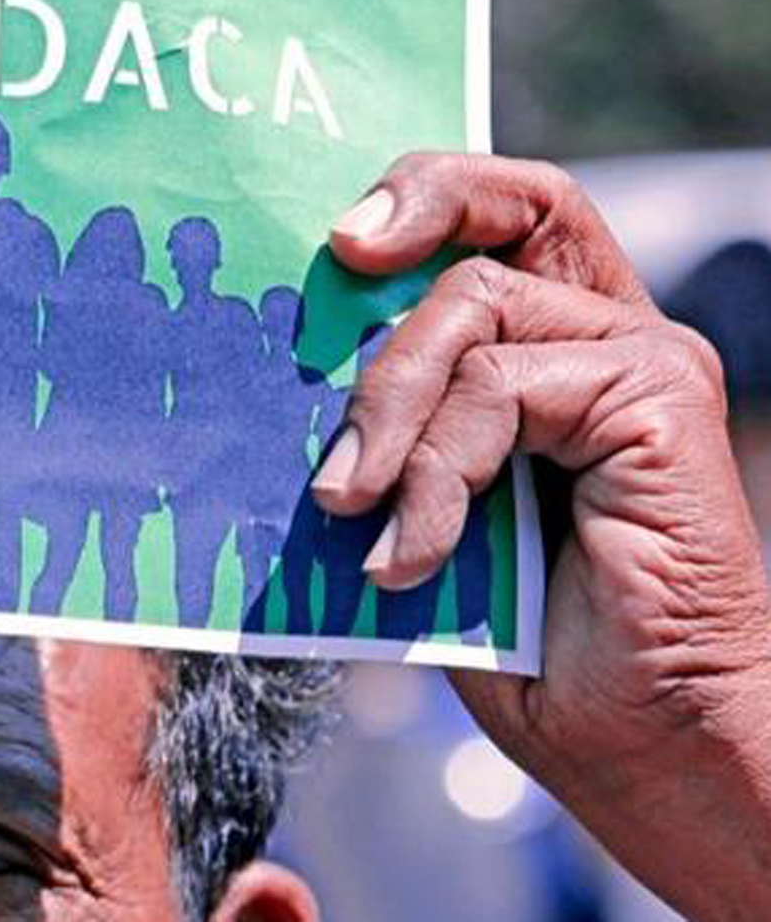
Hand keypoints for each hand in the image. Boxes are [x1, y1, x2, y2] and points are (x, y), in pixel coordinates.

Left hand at [316, 154, 770, 920]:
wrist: (640, 739)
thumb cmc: (529, 642)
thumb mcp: (424, 510)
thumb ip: (388, 431)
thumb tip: (273, 380)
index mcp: (555, 350)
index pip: (500, 219)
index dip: (426, 194)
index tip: (340, 242)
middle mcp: (606, 336)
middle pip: (511, 205)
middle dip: (413, 207)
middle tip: (338, 260)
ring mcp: (640, 361)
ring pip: (472, 310)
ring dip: (388, 410)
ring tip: (353, 506)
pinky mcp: (660, 396)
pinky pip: (501, 387)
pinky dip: (436, 469)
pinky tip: (413, 552)